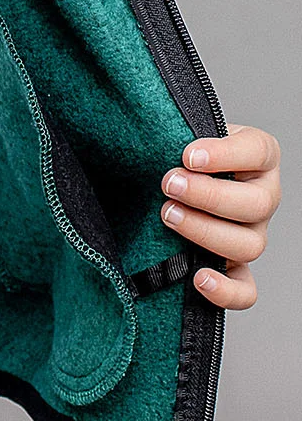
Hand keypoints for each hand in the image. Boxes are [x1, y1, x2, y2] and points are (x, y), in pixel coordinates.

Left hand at [160, 126, 280, 309]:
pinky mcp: (237, 266)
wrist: (167, 176)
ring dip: (206, 232)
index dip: (225, 155)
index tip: (187, 155)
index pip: (257, 151)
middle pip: (255, 204)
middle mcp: (262, 196)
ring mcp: (252, 233)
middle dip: (208, 196)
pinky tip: (198, 278)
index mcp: (259, 156)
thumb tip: (158, 135)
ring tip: (168, 215)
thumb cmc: (178, 149)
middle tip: (169, 184)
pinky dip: (226, 290)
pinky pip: (246, 290)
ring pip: (249, 245)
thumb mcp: (183, 129)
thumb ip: (179, 130)